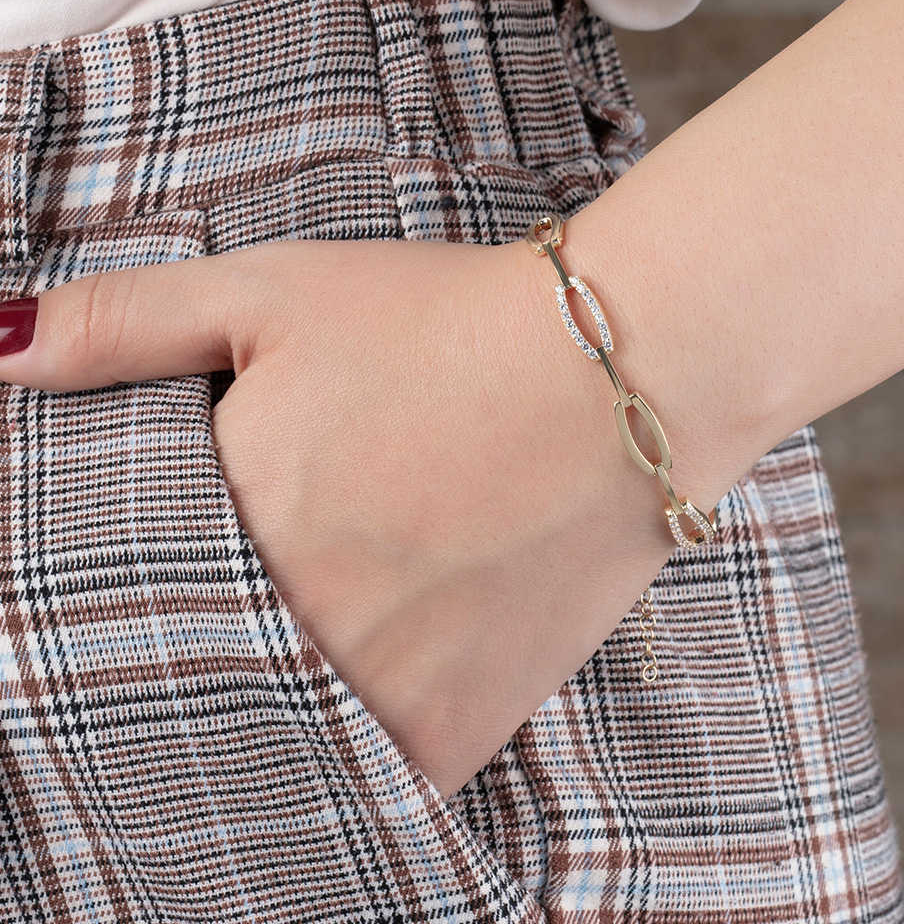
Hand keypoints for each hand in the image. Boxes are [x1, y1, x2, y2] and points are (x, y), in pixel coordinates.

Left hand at [0, 236, 688, 795]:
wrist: (624, 376)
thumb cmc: (444, 323)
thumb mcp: (273, 295)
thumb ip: (124, 326)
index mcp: (230, 533)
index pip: (126, 599)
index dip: (143, 586)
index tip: (183, 568)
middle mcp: (296, 633)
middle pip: (211, 668)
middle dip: (226, 632)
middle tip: (297, 578)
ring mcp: (382, 695)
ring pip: (291, 722)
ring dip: (296, 683)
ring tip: (352, 612)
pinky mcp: (461, 728)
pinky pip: (380, 764)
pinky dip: (371, 725)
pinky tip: (394, 658)